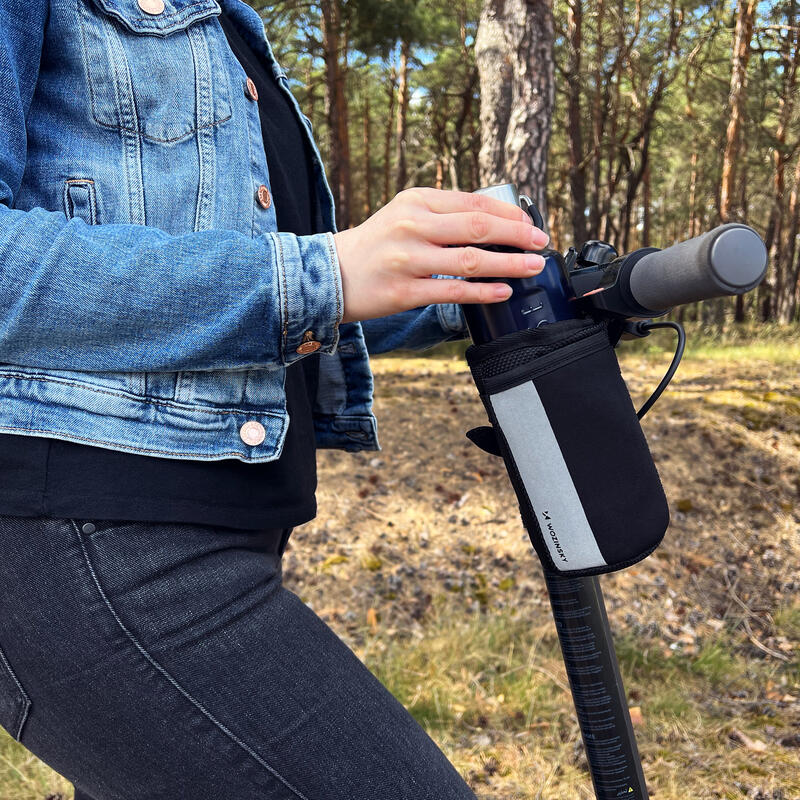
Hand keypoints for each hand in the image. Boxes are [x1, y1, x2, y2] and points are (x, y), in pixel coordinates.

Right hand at [333, 187, 549, 323]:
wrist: (331, 275)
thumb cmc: (375, 246)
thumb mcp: (403, 215)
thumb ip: (441, 214)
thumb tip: (492, 224)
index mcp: (415, 200)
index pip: (473, 202)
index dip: (508, 213)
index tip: (530, 223)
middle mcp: (412, 225)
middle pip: (477, 226)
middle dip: (517, 234)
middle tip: (542, 242)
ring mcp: (408, 259)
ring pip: (470, 260)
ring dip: (508, 264)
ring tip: (532, 267)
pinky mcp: (405, 291)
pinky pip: (453, 291)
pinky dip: (483, 291)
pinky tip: (503, 291)